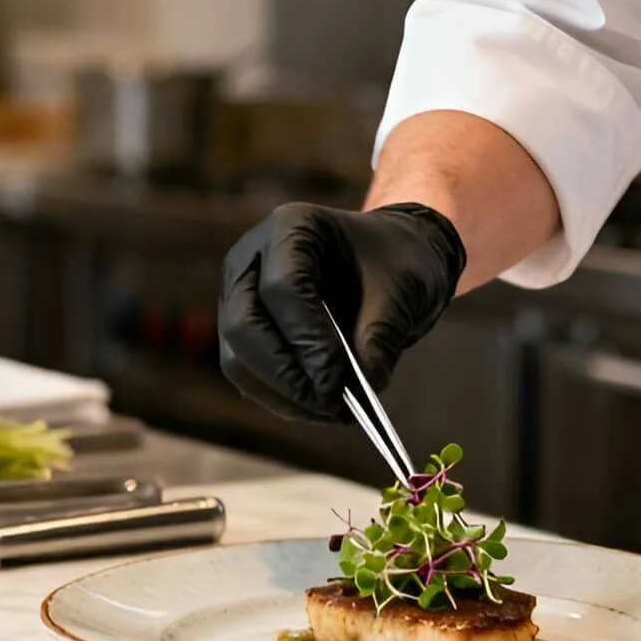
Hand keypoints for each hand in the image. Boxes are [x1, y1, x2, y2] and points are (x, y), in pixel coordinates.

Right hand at [219, 202, 465, 421]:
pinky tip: (318, 408)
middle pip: (245, 326)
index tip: (338, 383)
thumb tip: (365, 385)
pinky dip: (279, 398)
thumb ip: (381, 335)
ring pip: (237, 357)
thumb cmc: (395, 263)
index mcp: (291, 227)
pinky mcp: (242, 331)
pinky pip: (246, 373)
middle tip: (331, 406)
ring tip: (331, 413)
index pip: (283, 288)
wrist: (386, 260)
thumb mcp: (403, 290)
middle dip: (287, 376)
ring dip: (281, 395)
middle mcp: (251, 258)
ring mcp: (239, 296)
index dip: (307, 340)